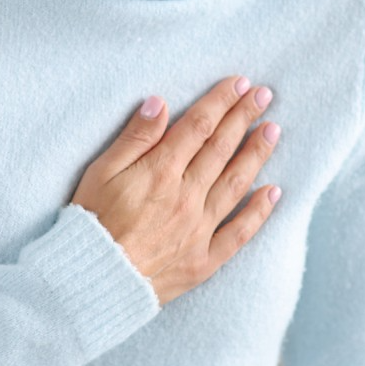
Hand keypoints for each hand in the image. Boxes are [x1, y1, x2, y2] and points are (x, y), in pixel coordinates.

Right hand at [72, 75, 280, 305]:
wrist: (93, 281)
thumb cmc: (91, 224)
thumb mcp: (101, 171)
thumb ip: (135, 138)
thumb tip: (161, 103)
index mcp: (161, 171)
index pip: (199, 126)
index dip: (221, 101)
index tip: (241, 83)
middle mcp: (187, 196)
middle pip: (221, 149)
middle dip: (244, 118)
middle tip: (265, 96)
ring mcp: (199, 229)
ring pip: (235, 184)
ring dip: (256, 155)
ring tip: (273, 132)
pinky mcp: (203, 260)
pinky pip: (239, 233)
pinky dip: (259, 212)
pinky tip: (273, 193)